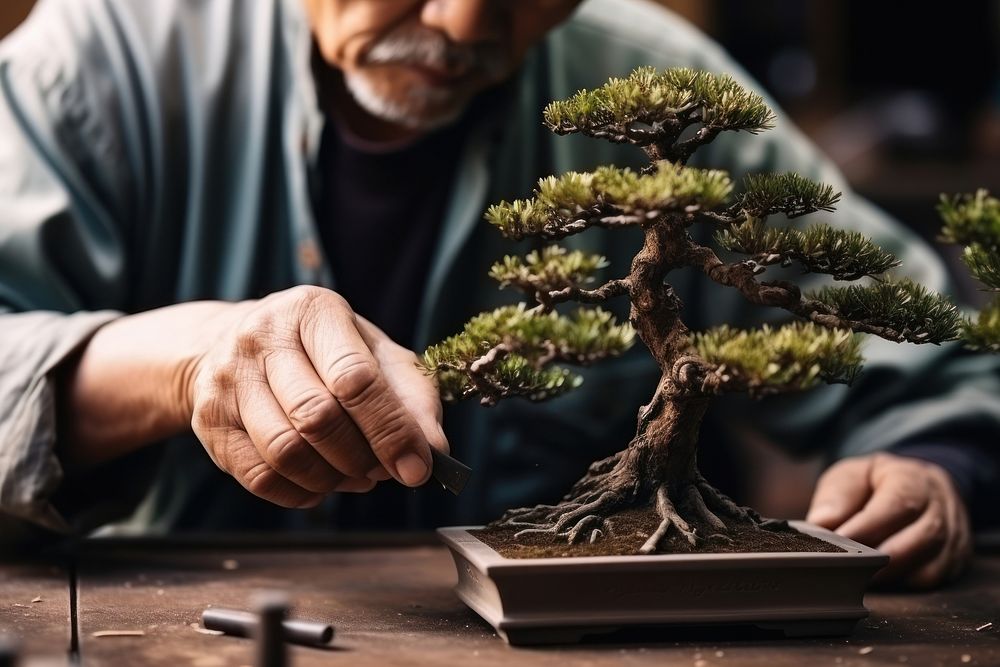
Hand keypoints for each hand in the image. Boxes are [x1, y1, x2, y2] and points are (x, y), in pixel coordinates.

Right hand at [188, 286, 447, 507]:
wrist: (230, 345)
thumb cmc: (321, 351)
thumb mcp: (374, 354)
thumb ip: (412, 397)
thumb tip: (434, 451)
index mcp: (314, 311)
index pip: (354, 378)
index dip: (390, 430)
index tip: (418, 468)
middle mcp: (263, 337)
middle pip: (318, 417)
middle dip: (362, 457)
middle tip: (384, 471)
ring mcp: (229, 378)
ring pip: (286, 452)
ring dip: (332, 478)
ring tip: (356, 476)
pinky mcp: (209, 420)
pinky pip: (259, 477)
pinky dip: (301, 493)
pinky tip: (321, 483)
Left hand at [806, 452, 971, 588]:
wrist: (918, 485)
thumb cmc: (878, 483)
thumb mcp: (853, 475)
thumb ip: (838, 495)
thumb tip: (822, 522)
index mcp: (913, 479)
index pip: (898, 504)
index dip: (867, 526)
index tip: (839, 541)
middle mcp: (941, 508)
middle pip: (919, 538)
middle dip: (879, 557)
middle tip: (845, 565)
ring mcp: (953, 536)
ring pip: (929, 566)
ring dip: (891, 575)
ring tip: (857, 576)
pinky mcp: (954, 560)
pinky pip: (933, 580)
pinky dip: (904, 584)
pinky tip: (879, 580)